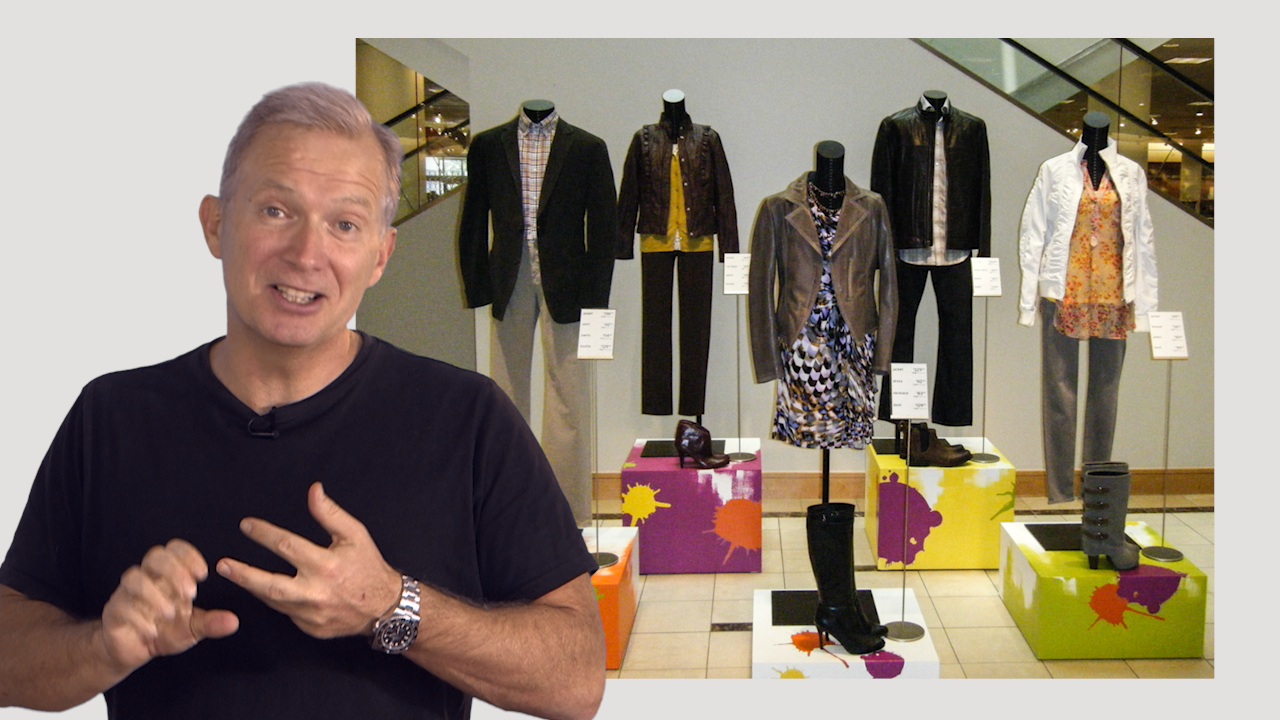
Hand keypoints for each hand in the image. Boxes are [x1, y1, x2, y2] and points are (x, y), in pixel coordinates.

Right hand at [99, 539, 238, 673]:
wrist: (134, 651)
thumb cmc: (165, 631)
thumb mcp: (192, 628)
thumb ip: (210, 623)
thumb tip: (234, 622)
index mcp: (166, 575)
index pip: (174, 549)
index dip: (188, 555)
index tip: (204, 573)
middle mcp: (146, 578)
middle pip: (154, 556)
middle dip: (174, 570)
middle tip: (191, 592)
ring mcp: (126, 594)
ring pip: (133, 578)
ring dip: (154, 594)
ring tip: (171, 613)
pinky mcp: (113, 613)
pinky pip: (120, 607)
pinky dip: (138, 618)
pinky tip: (152, 631)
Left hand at [215, 482, 400, 638]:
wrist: (385, 607)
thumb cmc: (368, 567)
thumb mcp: (355, 534)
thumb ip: (330, 513)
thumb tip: (313, 490)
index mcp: (326, 565)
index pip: (287, 546)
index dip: (264, 534)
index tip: (247, 526)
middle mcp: (317, 592)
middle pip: (271, 585)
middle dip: (243, 574)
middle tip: (222, 565)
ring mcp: (313, 614)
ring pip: (274, 601)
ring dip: (253, 587)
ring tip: (235, 574)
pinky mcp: (311, 628)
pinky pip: (286, 613)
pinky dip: (275, 600)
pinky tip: (266, 589)